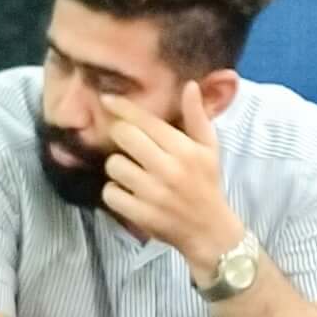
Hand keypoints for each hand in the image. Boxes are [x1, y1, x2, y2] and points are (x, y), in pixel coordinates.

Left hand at [99, 87, 245, 273]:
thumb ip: (197, 116)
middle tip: (128, 145)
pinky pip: (110, 193)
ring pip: (114, 165)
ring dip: (117, 167)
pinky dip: (114, 192)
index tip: (106, 100)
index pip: (145, 121)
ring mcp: (153, 193)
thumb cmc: (207, 184)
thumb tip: (190, 85)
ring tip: (130, 172)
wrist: (210, 231)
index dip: (122, 108)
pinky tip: (127, 192)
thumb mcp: (209, 148)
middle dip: (120, 136)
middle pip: (124, 136)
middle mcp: (168, 168)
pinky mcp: (141, 214)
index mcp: (184, 149)